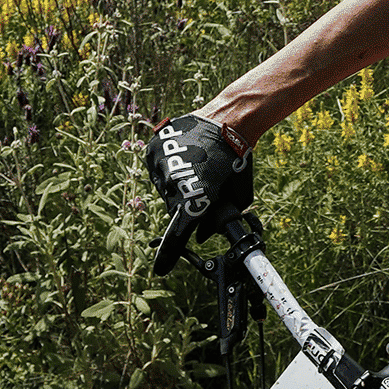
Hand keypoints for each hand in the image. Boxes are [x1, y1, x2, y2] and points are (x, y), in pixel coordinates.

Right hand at [146, 113, 250, 273]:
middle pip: (173, 208)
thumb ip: (219, 219)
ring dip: (176, 184)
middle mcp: (174, 182)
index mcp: (197, 196)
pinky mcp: (152, 151)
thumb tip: (202, 236)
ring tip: (195, 167)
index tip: (161, 268)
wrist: (227, 120)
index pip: (179, 233)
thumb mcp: (236, 194)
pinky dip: (167, 168)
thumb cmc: (236, 159)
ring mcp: (160, 165)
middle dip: (185, 204)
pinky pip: (156, 170)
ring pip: (163, 188)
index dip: (169, 254)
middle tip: (201, 186)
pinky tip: (184, 158)